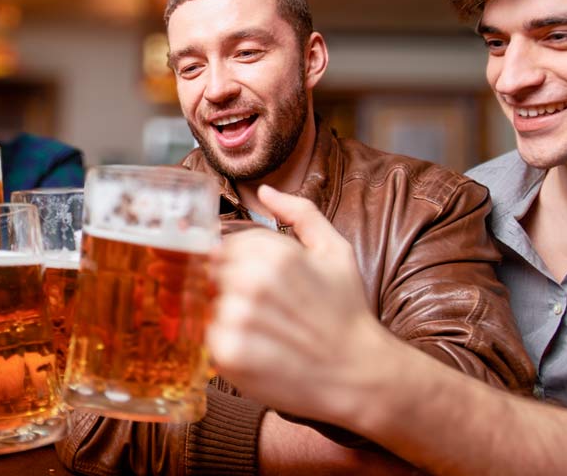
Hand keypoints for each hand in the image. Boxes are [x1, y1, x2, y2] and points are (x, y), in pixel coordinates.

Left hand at [207, 185, 394, 421]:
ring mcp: (239, 319)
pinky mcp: (230, 354)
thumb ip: (301, 213)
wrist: (360, 374)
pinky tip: (257, 351)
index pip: (221, 248)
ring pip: (206, 307)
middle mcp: (253, 282)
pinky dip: (224, 346)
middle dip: (227, 291)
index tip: (254, 287)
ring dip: (225, 319)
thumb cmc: (347, 312)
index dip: (234, 267)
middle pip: (209, 276)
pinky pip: (207, 340)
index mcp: (273, 253)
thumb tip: (265, 191)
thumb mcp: (335, 251)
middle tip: (261, 313)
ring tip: (263, 333)